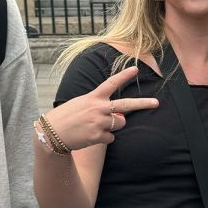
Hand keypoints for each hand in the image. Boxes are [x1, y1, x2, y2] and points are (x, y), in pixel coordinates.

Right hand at [44, 66, 158, 149]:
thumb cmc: (67, 117)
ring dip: (112, 126)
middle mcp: (98, 108)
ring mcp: (99, 122)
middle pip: (126, 105)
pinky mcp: (98, 136)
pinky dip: (104, 138)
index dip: (124, 75)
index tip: (136, 69)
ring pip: (119, 124)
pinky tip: (90, 136)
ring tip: (95, 126)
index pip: (111, 83)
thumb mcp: (81, 103)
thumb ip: (100, 105)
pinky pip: (111, 138)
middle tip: (156, 103)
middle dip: (143, 104)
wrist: (51, 134)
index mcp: (93, 97)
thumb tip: (120, 116)